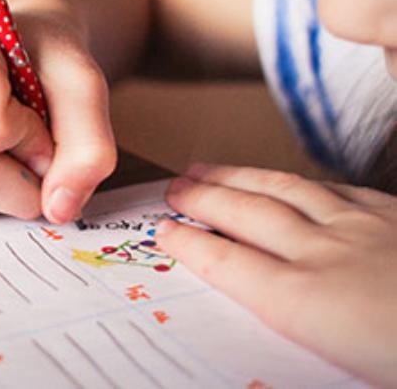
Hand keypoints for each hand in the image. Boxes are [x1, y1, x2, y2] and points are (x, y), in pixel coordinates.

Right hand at [0, 9, 115, 222]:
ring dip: (9, 188)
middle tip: (40, 144)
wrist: (21, 52)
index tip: (40, 112)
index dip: (32, 136)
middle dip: (25, 176)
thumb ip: (88, 144)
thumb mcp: (83, 84)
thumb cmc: (45, 58)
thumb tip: (59, 208)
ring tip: (13, 141)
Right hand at [156, 163, 396, 387]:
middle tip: (174, 188)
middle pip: (246, 213)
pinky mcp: (392, 212)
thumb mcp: (346, 374)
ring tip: (207, 169)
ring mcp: (361, 226)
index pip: (228, 263)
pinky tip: (287, 178)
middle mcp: (325, 253)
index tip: (164, 231)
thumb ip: (298, 335)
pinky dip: (298, 181)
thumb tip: (265, 316)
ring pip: (283, 187)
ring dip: (237, 176)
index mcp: (310, 303)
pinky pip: (335, 186)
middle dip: (202, 198)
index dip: (189, 244)